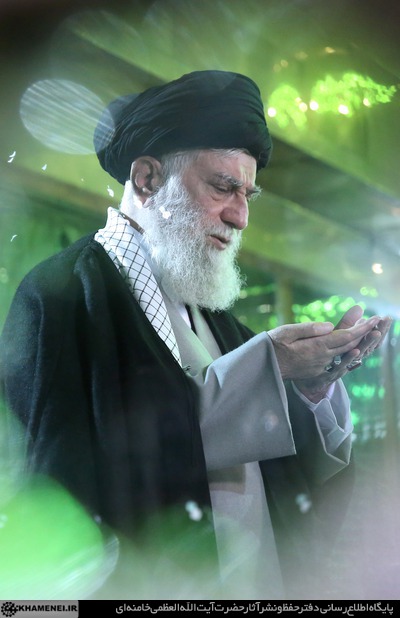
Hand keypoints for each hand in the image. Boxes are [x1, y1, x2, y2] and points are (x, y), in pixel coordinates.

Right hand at [268, 305, 382, 400]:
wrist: (265, 368)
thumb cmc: (272, 346)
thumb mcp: (286, 333)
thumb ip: (309, 329)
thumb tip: (329, 326)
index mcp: (316, 347)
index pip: (345, 337)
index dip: (361, 328)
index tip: (374, 319)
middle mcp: (322, 358)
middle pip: (349, 345)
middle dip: (364, 333)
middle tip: (376, 321)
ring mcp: (320, 366)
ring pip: (343, 352)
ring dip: (356, 341)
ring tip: (367, 329)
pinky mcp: (316, 370)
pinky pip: (335, 359)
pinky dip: (345, 349)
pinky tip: (350, 343)